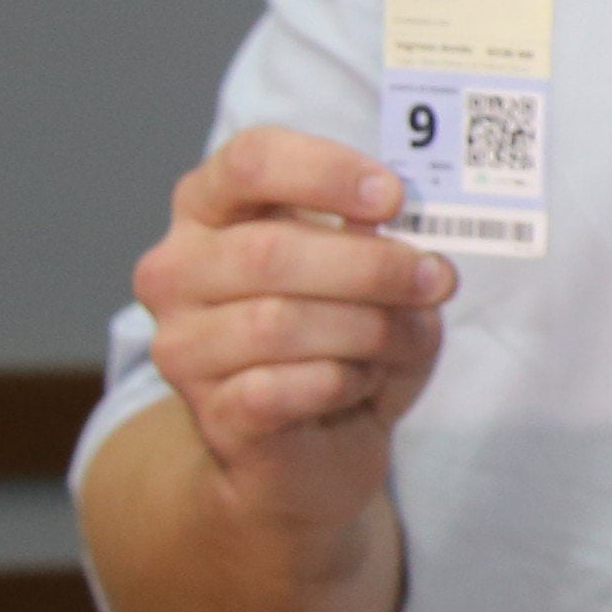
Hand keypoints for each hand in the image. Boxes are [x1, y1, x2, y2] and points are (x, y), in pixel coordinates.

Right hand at [130, 126, 450, 535]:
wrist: (311, 450)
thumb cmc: (340, 339)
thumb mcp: (369, 275)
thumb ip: (380, 240)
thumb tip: (400, 234)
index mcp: (210, 209)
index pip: (249, 161)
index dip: (326, 173)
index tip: (395, 197)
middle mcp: (176, 271)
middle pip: (270, 250)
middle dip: (370, 265)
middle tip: (435, 278)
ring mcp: (182, 346)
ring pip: (279, 323)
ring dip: (369, 330)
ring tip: (408, 339)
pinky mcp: (211, 415)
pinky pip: (284, 388)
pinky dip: (344, 382)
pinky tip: (362, 382)